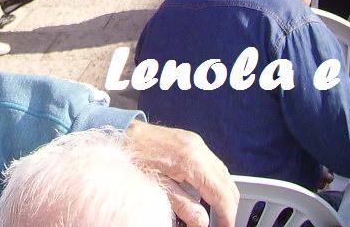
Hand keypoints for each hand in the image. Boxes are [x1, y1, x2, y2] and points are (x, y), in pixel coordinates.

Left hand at [123, 120, 237, 226]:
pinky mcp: (191, 143)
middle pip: (227, 182)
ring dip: (223, 194)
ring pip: (223, 173)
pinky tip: (208, 195)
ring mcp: (195, 143)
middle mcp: (197, 147)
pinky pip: (213, 165)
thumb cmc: (131, 156)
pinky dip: (215, 182)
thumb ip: (181, 204)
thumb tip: (202, 221)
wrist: (120, 131)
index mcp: (190, 159)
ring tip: (217, 215)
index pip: (220, 192)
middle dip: (228, 206)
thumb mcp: (154, 186)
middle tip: (222, 224)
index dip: (227, 215)